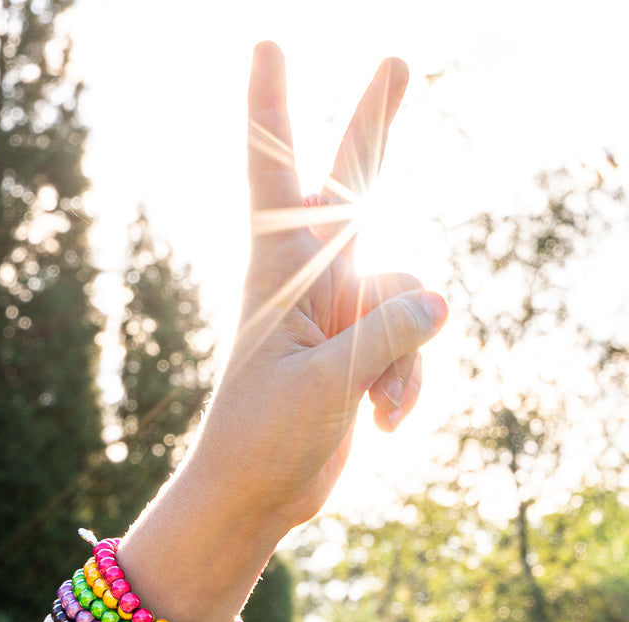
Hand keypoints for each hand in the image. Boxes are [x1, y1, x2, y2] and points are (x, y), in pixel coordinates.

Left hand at [186, 42, 447, 529]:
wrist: (258, 494)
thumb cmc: (262, 440)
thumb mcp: (325, 385)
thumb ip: (386, 335)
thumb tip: (443, 298)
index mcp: (276, 274)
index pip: (271, 176)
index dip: (271, 110)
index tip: (268, 47)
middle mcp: (311, 282)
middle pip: (350, 189)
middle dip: (374, 126)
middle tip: (399, 61)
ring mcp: (342, 314)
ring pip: (409, 298)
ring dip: (409, 359)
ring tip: (382, 408)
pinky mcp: (364, 350)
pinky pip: (413, 344)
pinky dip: (411, 383)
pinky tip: (388, 423)